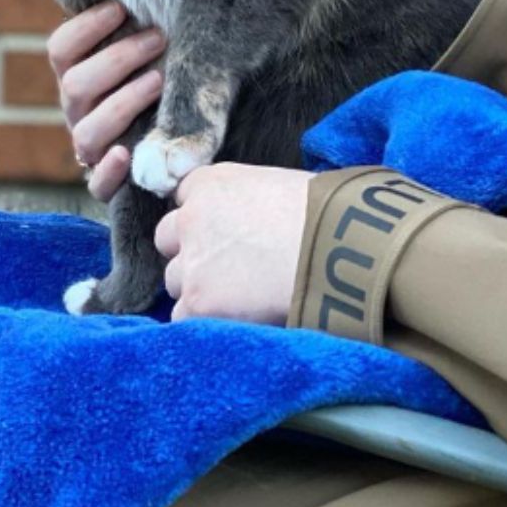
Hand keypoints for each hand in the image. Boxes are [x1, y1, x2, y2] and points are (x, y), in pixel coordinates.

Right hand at [46, 1, 164, 201]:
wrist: (170, 145)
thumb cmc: (159, 81)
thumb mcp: (144, 53)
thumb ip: (136, 26)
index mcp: (77, 77)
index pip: (60, 49)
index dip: (86, 28)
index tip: (120, 9)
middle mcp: (76, 112)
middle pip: (75, 84)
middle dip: (118, 58)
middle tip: (157, 38)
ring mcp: (89, 148)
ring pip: (86, 131)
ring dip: (122, 102)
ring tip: (159, 80)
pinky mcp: (106, 182)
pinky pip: (96, 184)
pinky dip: (109, 171)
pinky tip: (127, 154)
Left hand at [154, 162, 312, 325]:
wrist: (336, 251)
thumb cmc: (323, 215)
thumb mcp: (275, 185)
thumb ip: (245, 200)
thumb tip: (249, 219)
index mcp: (209, 183)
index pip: (183, 199)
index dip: (204, 219)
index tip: (224, 234)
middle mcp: (190, 217)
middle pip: (169, 239)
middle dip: (192, 253)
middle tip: (227, 269)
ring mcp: (191, 261)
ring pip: (176, 280)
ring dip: (198, 289)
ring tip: (239, 300)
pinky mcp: (198, 301)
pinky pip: (184, 318)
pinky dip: (204, 322)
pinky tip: (233, 322)